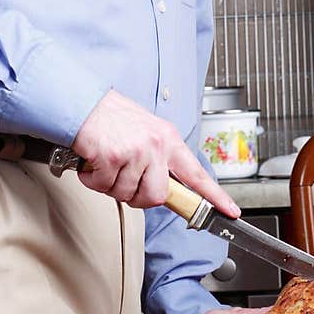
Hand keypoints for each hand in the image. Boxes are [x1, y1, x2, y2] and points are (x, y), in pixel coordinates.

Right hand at [72, 88, 238, 216]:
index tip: (229, 210)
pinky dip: (93, 179)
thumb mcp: (147, 132)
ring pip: (127, 194)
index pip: (197, 173)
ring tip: (108, 163)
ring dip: (111, 185)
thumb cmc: (113, 118)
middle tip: (125, 180)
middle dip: (137, 196)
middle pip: (156, 196)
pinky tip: (94, 161)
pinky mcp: (113, 157)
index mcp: (168, 139)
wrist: (84, 102)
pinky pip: (104, 186)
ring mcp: (135, 151)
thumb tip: (163, 187)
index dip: (215, 196)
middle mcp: (156, 145)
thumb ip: (159, 158)